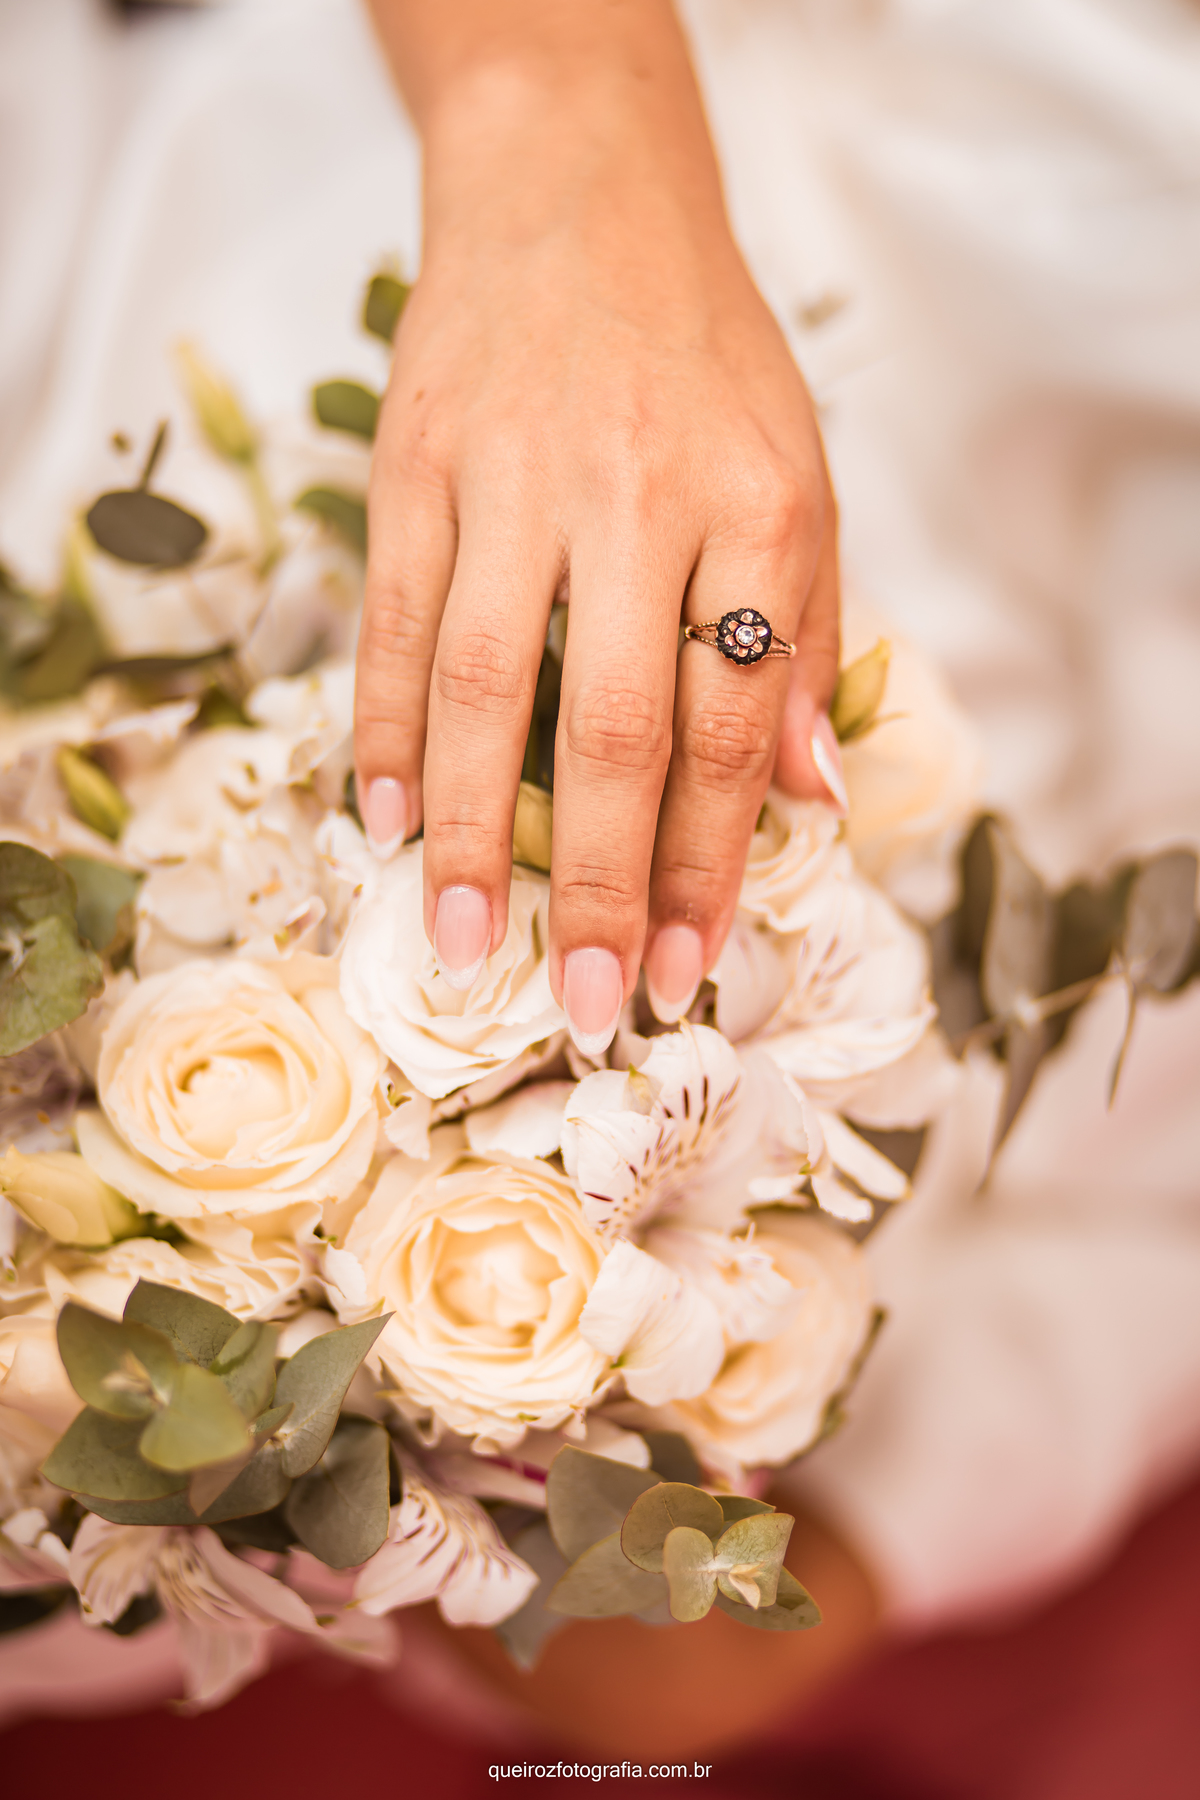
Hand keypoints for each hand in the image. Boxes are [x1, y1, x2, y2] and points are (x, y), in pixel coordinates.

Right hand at [355, 0, 842, 1053]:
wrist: (578, 199)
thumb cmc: (704, 361)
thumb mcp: (800, 479)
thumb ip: (806, 638)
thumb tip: (806, 803)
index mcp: (759, 509)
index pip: (736, 724)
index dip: (717, 861)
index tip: (696, 963)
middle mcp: (639, 498)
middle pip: (617, 727)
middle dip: (608, 883)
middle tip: (593, 1001)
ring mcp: (514, 479)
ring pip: (489, 689)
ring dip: (479, 835)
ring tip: (471, 947)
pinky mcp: (417, 468)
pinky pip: (397, 626)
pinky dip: (391, 736)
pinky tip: (392, 827)